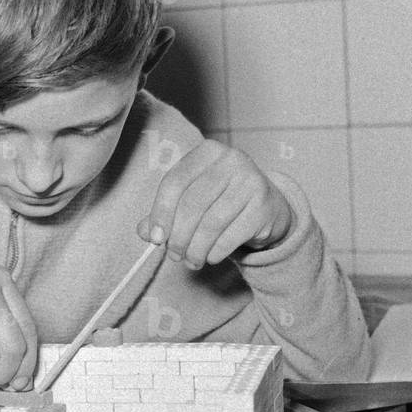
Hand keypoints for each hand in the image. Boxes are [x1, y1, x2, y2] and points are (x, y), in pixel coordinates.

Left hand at [136, 140, 291, 268]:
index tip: (156, 238)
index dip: (160, 213)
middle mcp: (232, 160)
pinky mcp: (263, 206)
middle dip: (178, 237)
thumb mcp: (191, 200)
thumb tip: (144, 231)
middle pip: (192, 204)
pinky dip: (215, 253)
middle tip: (174, 255)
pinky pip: (230, 237)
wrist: (267, 209)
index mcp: (207, 151)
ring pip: (211, 224)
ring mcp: (251, 181)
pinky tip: (211, 256)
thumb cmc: (221, 201)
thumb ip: (164, 213)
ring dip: (195, 250)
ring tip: (191, 260)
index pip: (175, 181)